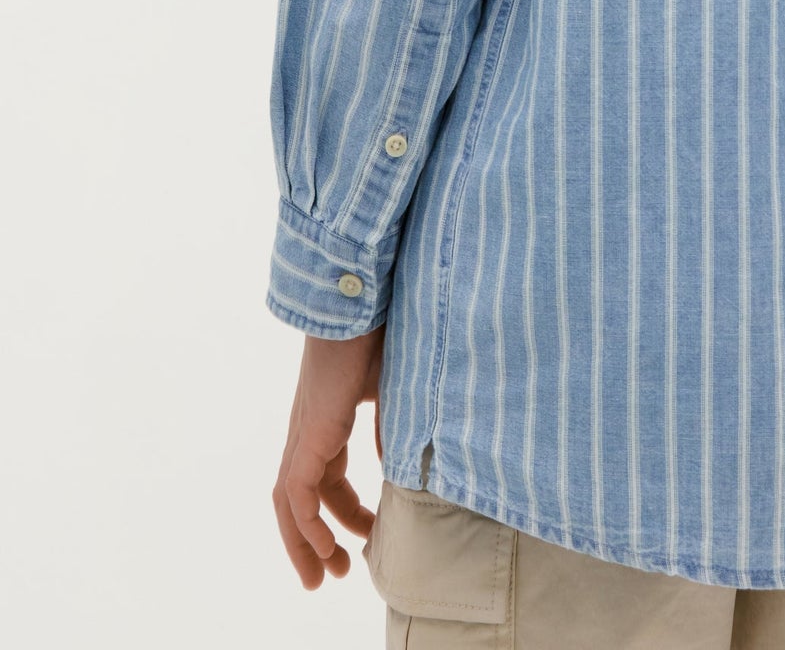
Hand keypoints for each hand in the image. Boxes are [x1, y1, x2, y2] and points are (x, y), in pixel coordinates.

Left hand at [273, 323, 385, 589]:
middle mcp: (308, 434)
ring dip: (305, 543)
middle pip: (300, 500)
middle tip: (336, 572)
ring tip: (325, 577)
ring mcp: (305, 435)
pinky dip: (307, 524)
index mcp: (326, 422)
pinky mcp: (308, 435)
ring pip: (291, 503)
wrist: (360, 303)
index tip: (370, 533)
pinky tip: (325, 546)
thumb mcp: (392, 390)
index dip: (344, 512)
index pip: (327, 479)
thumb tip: (398, 466)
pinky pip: (297, 494)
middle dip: (316, 540)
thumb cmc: (379, 334)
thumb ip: (391, 427)